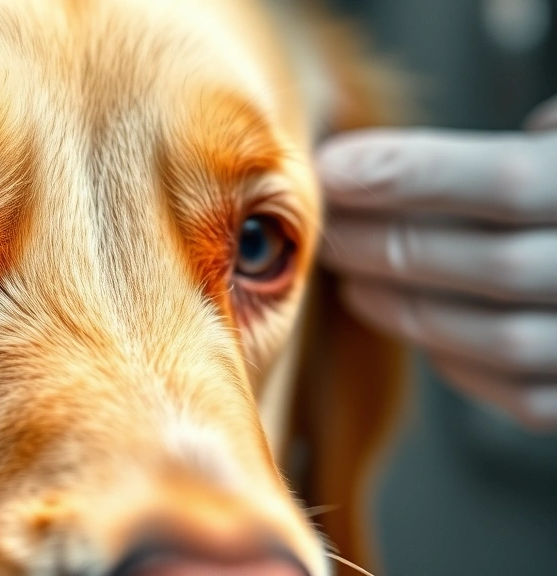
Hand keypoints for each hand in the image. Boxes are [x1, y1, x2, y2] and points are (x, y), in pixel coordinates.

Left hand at [319, 97, 556, 430]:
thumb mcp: (550, 146)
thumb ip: (495, 154)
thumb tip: (364, 164)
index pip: (509, 182)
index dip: (412, 176)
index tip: (330, 168)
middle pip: (495, 266)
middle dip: (389, 244)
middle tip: (322, 224)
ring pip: (501, 339)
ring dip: (405, 305)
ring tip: (344, 270)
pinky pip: (518, 392)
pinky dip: (451, 356)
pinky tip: (404, 317)